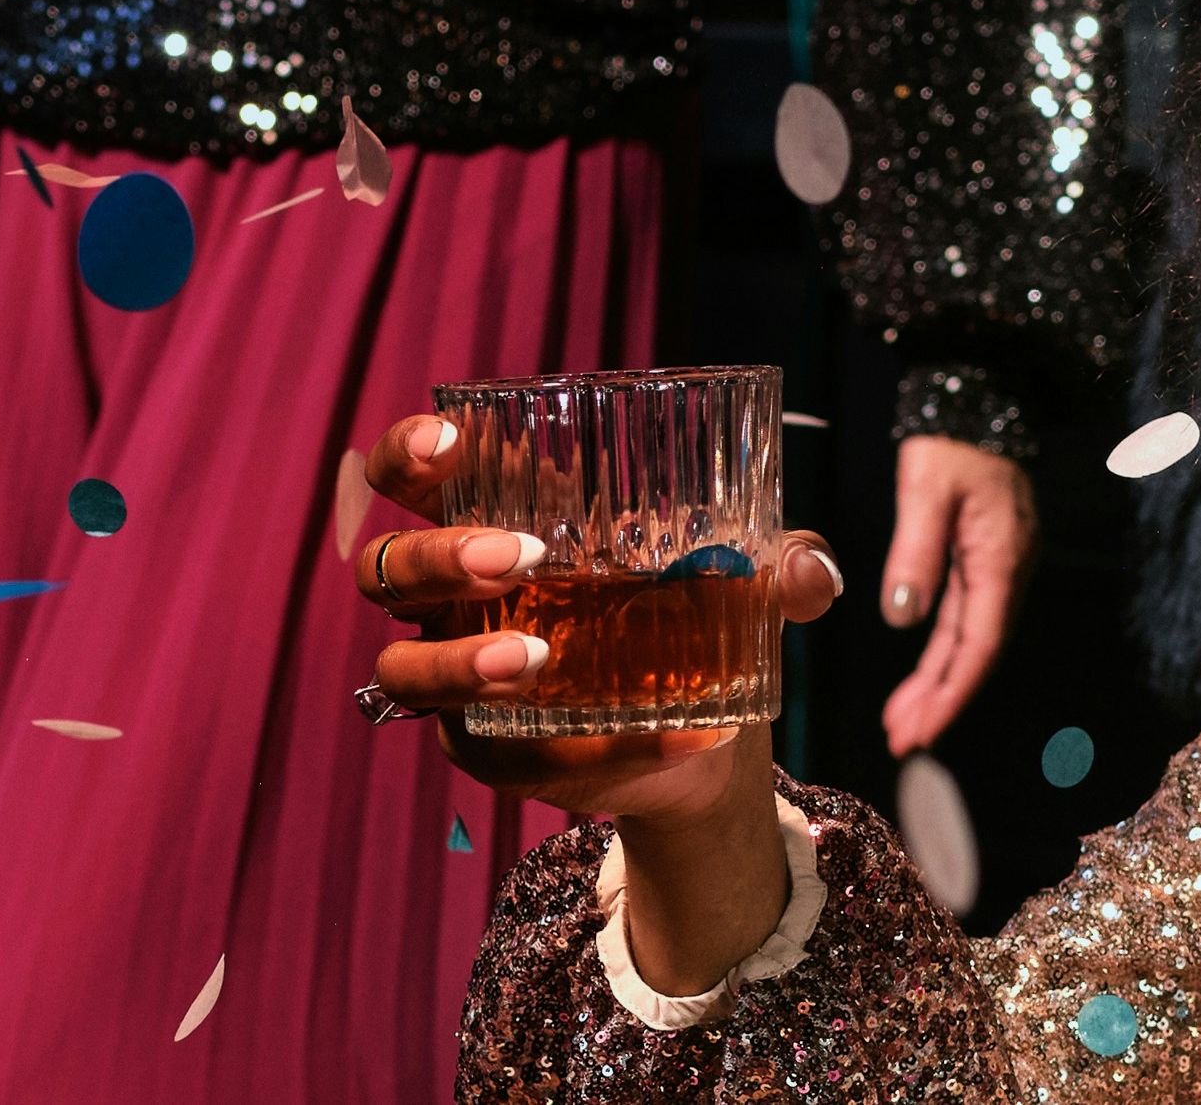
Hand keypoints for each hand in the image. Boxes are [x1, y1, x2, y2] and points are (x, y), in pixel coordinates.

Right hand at [345, 413, 839, 828]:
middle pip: (388, 567)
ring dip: (460, 659)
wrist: (706, 728)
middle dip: (440, 554)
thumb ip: (781, 564)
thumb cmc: (694, 610)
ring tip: (537, 660)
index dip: (408, 453)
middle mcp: (453, 598)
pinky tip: (667, 737)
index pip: (408, 476)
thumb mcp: (741, 577)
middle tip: (520, 556)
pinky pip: (505, 757)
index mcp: (490, 520)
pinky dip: (587, 751)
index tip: (452, 443)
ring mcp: (460, 679)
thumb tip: (812, 569)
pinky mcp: (491, 755)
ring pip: (405, 667)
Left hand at [871, 437, 1036, 757]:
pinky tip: (921, 676)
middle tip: (901, 742)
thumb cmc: (952, 442)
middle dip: (939, 701)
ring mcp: (997, 568)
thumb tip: (903, 616)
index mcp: (1000, 560)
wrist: (978, 400)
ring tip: (902, 723)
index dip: (950, 694)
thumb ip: (916, 552)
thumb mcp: (926, 489)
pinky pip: (964, 619)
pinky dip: (941, 652)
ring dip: (937, 682)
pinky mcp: (983, 560)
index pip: (977, 645)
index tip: (920, 732)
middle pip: (974, 652)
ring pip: (968, 639)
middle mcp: (1007, 573)